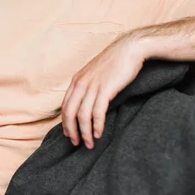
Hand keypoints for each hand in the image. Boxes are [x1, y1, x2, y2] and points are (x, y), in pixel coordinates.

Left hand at [61, 34, 144, 149]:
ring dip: (85, 133)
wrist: (129, 49)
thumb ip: (88, 87)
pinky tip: (99, 134)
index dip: (66, 123)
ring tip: (90, 144)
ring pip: (82, 115)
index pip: (65, 106)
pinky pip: (97, 112)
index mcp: (76, 80)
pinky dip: (97, 126)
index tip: (69, 134)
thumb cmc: (115, 62)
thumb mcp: (95, 74)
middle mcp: (81, 83)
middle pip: (70, 113)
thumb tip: (87, 103)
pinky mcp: (105, 89)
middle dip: (72, 131)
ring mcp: (92, 86)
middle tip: (76, 144)